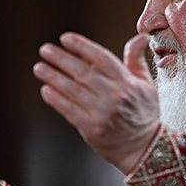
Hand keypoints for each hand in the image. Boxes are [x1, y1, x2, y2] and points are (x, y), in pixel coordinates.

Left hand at [33, 32, 160, 173]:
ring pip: (73, 90)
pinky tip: (46, 89)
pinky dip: (56, 99)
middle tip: (45, 50)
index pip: (101, 58)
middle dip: (61, 59)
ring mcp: (102, 113)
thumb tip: (140, 37)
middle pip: (83, 72)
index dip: (82, 46)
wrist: (145, 148)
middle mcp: (114, 95)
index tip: (65, 38)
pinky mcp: (92, 129)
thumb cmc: (144, 113)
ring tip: (39, 68)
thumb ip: (136, 60)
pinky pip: (69, 111)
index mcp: (126, 82)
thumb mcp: (146, 84)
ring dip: (53, 77)